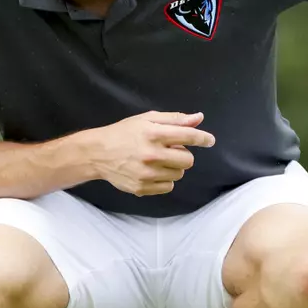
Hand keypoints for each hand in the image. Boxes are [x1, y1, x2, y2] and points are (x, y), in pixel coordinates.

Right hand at [87, 110, 214, 196]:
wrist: (97, 153)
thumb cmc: (124, 133)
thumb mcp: (147, 120)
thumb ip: (174, 119)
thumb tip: (199, 119)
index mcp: (154, 134)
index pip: (188, 136)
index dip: (203, 138)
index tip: (209, 141)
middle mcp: (151, 155)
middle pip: (188, 160)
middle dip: (183, 154)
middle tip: (170, 150)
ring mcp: (146, 174)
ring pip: (178, 174)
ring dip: (173, 167)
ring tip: (158, 161)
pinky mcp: (142, 188)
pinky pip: (168, 187)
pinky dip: (164, 180)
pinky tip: (152, 172)